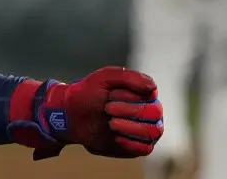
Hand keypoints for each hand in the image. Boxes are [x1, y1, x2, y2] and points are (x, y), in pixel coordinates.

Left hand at [7, 66, 163, 159]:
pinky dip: (132, 143)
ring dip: (131, 128)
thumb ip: (129, 78)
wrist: (71, 115)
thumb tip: (153, 88)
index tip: (110, 94)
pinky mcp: (136, 146)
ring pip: (153, 132)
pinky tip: (116, 137)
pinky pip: (145, 148)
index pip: (151, 94)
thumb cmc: (88, 93)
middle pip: (154, 113)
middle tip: (108, 108)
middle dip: (130, 111)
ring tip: (111, 123)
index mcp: (142, 91)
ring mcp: (143, 129)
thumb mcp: (104, 77)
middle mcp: (147, 110)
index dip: (131, 96)